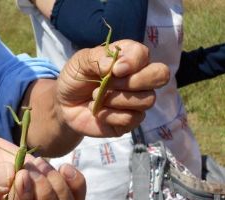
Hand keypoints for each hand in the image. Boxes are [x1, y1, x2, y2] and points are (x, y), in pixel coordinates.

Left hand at [55, 39, 169, 136]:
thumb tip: (114, 65)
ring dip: (117, 99)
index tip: (114, 70)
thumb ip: (96, 58)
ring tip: (96, 98)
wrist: (64, 106)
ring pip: (147, 100)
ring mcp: (136, 101)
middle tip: (108, 84)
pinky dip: (110, 115)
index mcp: (128, 58)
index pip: (144, 54)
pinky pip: (131, 118)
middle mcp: (138, 78)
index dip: (133, 61)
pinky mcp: (130, 121)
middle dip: (134, 81)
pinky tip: (98, 112)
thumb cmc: (75, 80)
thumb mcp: (79, 62)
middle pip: (160, 75)